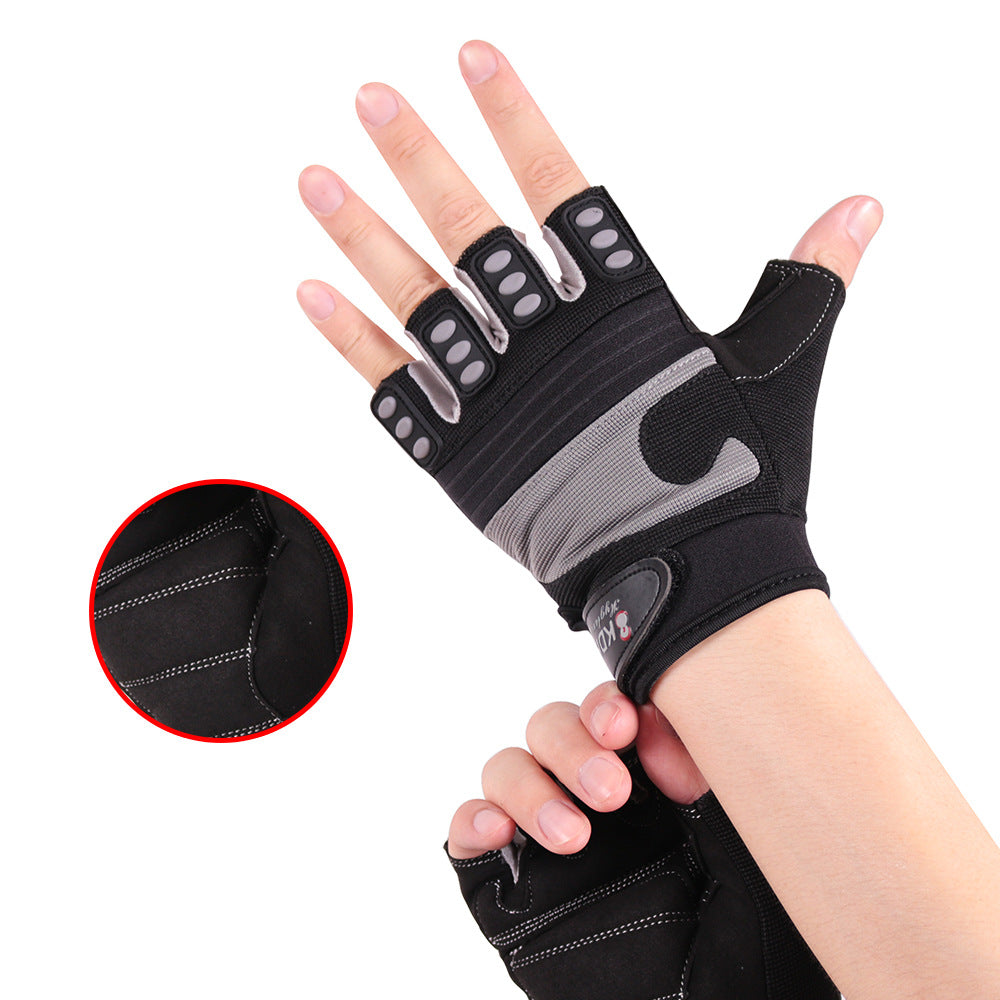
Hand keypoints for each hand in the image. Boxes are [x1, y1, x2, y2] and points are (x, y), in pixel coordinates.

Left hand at [297, 40, 882, 700]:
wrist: (694, 577)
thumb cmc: (739, 475)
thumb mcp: (780, 367)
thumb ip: (807, 281)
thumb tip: (862, 208)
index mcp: (624, 311)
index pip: (561, 191)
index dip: (516, 120)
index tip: (472, 60)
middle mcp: (550, 347)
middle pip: (473, 235)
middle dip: (420, 161)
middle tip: (370, 99)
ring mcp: (499, 405)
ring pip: (420, 306)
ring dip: (364, 238)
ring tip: (315, 178)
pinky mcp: (465, 464)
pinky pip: (398, 396)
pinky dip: (353, 344)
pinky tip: (310, 290)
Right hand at [444, 681, 836, 999]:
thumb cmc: (749, 942)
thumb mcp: (747, 852)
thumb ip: (705, 780)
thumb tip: (655, 730)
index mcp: (648, 779)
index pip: (608, 712)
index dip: (607, 707)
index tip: (628, 728)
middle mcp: (590, 800)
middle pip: (551, 728)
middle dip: (574, 748)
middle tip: (613, 794)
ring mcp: (544, 840)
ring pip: (508, 768)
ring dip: (531, 787)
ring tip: (573, 837)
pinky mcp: (507, 887)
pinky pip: (469, 832)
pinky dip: (475, 819)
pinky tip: (499, 832)